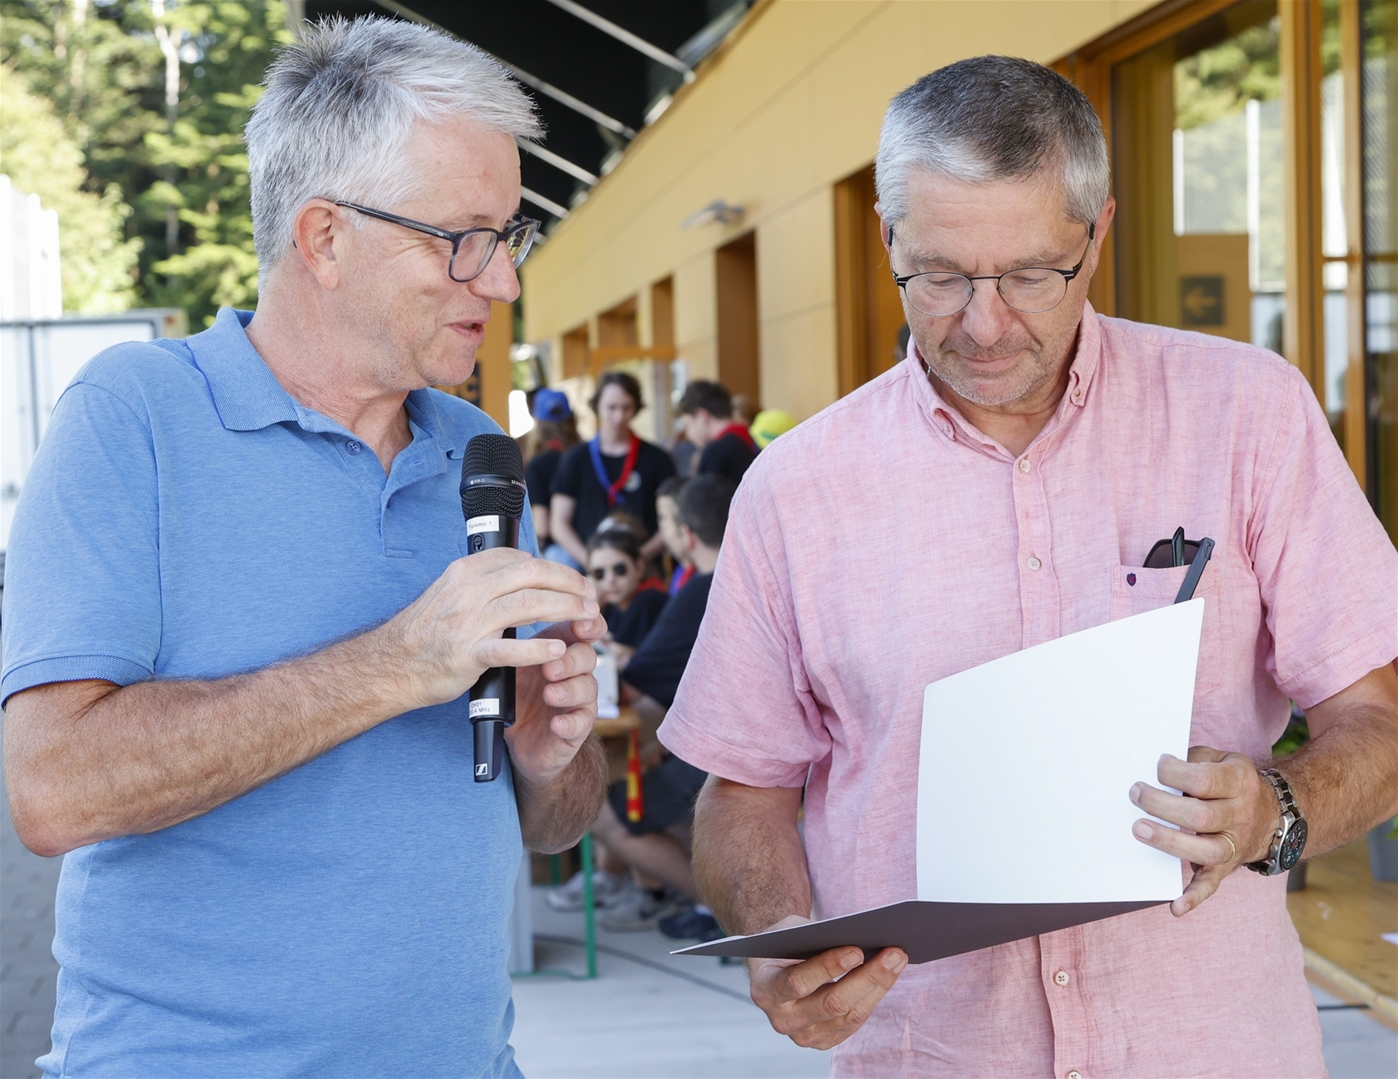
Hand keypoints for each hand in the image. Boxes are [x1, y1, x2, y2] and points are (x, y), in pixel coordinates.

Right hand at [381, 549, 599, 711]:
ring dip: (566, 609)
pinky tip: (557, 650)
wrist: (392, 665)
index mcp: (466, 571)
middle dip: (570, 583)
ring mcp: (468, 622)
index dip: (557, 569)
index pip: (522, 559)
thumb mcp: (452, 591)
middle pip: (533, 575)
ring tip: (588, 618)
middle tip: (592, 597)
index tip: (576, 582)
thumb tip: (526, 572)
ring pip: (529, 605)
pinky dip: (538, 649)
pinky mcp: (468, 655)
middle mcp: (468, 591)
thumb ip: (486, 580)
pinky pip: (510, 649)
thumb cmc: (428, 631)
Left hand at [508, 618, 605, 784]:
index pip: (584, 631)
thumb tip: (504, 621)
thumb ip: (515, 646)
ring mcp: (579, 701)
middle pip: (587, 657)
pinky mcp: (577, 728)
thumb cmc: (520, 696)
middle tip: (549, 669)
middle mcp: (575, 673)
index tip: (578, 624)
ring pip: (587, 688)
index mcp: (561, 651)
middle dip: (570, 660)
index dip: (588, 625)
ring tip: (549, 695)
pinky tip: (556, 724)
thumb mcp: (513, 667)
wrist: (521, 741)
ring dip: (569, 690)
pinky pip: (581, 724)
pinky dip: (569, 723)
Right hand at [748, 922, 907, 1049]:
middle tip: (892, 953)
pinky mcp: (823, 1040)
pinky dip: (873, 996)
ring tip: (897, 959)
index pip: (798, 983)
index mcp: (765, 990)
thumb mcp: (791, 933)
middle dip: (866, 977)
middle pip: (831, 1003)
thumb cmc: (785, 943)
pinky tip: (888, 975)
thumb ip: (817, 937)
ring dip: (878, 986)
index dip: (828, 967)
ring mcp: (803, 1035)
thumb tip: (862, 937)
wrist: (775, 965)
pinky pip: (854, 1021)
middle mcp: (782, 1019)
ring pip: (849, 1014)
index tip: (857, 950)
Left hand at [1129, 746, 1278, 916]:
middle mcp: (1241, 814)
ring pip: (1207, 851)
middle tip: (1136, 794)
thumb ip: (1193, 760)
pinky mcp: (1227, 867)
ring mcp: (1236, 843)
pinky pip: (1212, 884)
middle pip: (1201, 817)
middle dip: (1162, 806)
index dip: (1174, 773)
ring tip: (1140, 829)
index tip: (1157, 767)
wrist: (1272, 813)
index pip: (1204, 780)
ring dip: (1170, 843)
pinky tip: (1175, 906)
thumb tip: (1154, 766)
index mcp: (1239, 781)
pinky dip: (1194, 897)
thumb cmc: (1229, 780)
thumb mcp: (1220, 759)